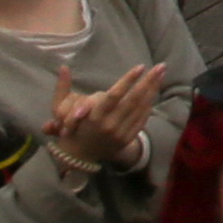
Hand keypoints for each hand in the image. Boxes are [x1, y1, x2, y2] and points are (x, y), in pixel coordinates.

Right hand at [45, 61, 163, 174]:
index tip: (141, 66)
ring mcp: (120, 133)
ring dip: (153, 90)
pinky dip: (149, 103)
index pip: (114, 95)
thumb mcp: (61, 109)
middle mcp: (109, 125)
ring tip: (161, 74)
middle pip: (133, 100)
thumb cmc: (71, 128)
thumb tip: (63, 66)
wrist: (78, 156)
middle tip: (161, 66)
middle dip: (149, 81)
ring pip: (140, 108)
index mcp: (94, 117)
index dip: (128, 80)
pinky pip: (142, 118)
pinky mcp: (128, 138)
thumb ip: (62, 87)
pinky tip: (154, 91)